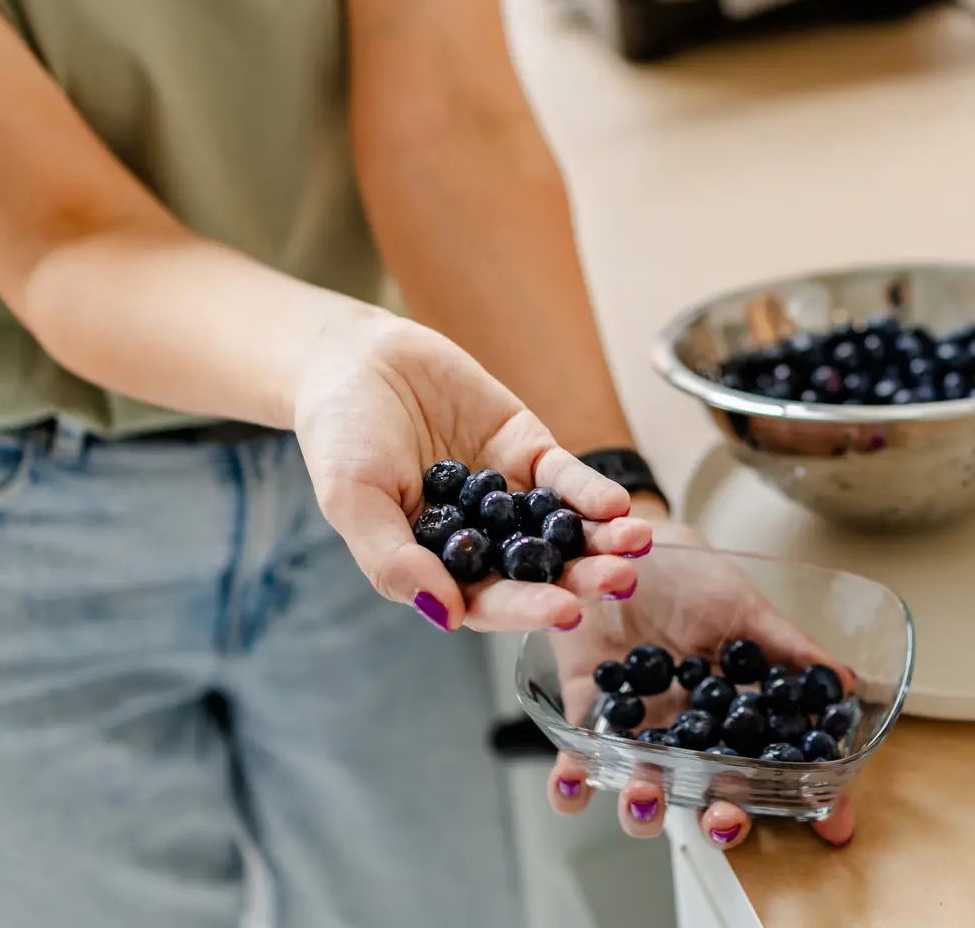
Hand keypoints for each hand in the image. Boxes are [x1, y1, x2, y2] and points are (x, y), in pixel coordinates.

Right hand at [294, 313, 652, 631]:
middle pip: (539, 570)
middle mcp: (481, 539)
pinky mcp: (527, 450)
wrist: (354, 359)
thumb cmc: (339, 436)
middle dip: (581, 578)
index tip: (564, 613)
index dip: (527, 609)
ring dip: (601, 539)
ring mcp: (509, 495)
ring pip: (563, 528)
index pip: (488, 599)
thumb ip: (393, 560)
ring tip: (635, 543)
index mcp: (436, 565)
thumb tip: (446, 616)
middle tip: (618, 581)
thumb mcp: (352, 500)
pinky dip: (589, 491)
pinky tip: (615, 503)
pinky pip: (565, 478)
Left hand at [545, 513, 855, 851]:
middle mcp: (689, 728)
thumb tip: (846, 680)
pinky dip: (571, 783)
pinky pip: (576, 762)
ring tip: (646, 795)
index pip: (775, 761)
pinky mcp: (586, 711)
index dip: (808, 798)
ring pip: (644, 791)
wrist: (616, 538)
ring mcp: (639, 725)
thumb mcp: (741, 603)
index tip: (836, 824)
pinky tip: (575, 780)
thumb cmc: (686, 572)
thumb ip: (786, 644)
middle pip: (711, 792)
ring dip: (644, 809)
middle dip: (719, 818)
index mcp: (732, 709)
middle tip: (723, 817)